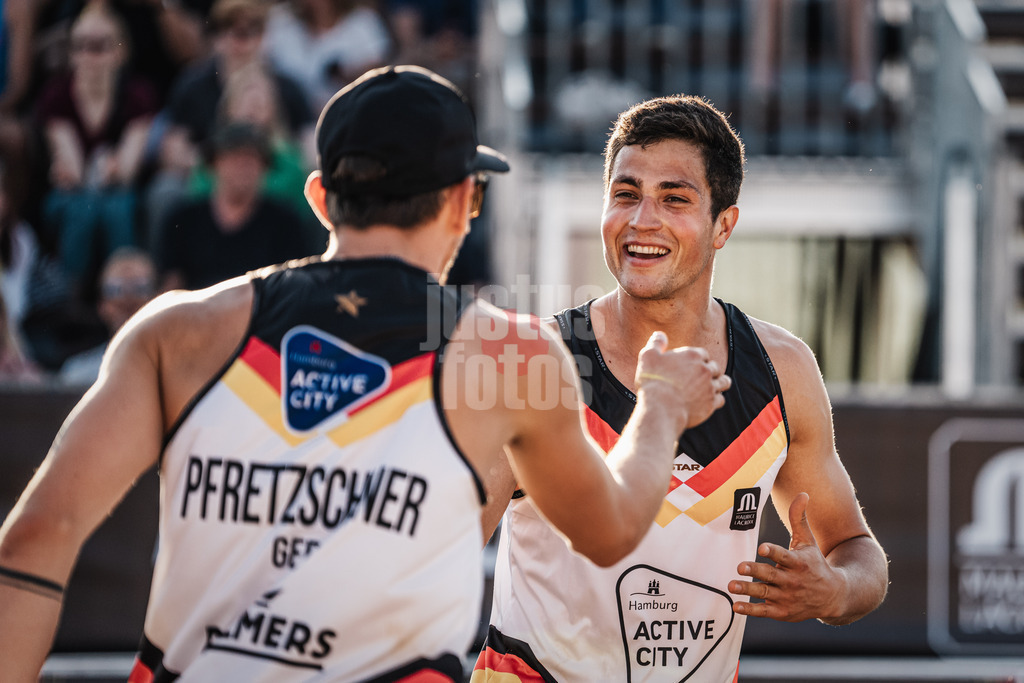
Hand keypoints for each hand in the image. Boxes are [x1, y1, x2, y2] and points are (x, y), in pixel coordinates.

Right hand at [635, 331, 729, 431]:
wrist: (661, 408)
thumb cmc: (653, 382)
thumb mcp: (648, 357)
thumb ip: (656, 343)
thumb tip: (660, 334)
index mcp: (692, 355)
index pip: (703, 353)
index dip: (698, 359)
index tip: (692, 365)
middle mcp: (705, 369)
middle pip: (715, 367)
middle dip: (709, 371)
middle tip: (701, 377)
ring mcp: (710, 386)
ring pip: (723, 382)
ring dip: (719, 383)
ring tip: (712, 386)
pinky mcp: (711, 403)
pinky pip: (721, 399)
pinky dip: (716, 400)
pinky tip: (708, 401)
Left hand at [728, 493, 845, 621]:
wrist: (832, 596)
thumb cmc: (815, 564)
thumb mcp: (808, 541)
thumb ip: (799, 519)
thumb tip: (802, 493)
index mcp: (798, 563)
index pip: (784, 556)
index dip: (773, 552)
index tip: (761, 548)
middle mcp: (792, 581)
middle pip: (771, 575)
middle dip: (756, 571)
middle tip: (740, 567)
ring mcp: (786, 597)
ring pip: (765, 593)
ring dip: (747, 590)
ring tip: (731, 585)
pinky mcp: (781, 611)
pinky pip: (764, 611)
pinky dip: (750, 610)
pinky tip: (735, 606)